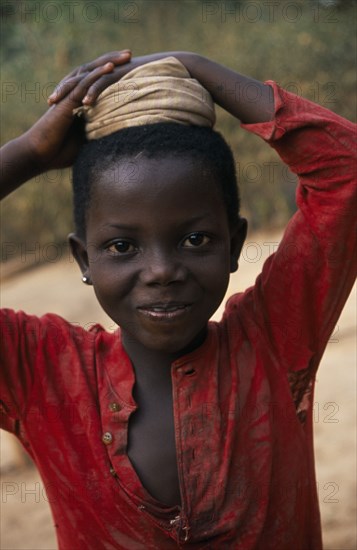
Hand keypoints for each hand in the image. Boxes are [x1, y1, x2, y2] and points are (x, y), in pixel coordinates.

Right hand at [25, 50, 131, 170]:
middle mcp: (74, 94)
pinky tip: (110, 67)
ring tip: (126, 55)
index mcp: (79, 102)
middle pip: (95, 72)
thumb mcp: (87, 142)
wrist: (40, 154)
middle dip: (114, 62)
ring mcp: (70, 96)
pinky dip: (97, 75)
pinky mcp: (67, 101)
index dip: (113, 74)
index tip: (131, 68)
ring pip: (91, 73)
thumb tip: (118, 139)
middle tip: (131, 54)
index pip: (98, 83)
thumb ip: (100, 135)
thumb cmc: (60, 152)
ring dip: (109, 62)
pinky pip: (83, 84)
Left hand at [48, 52, 184, 106]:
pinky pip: (104, 81)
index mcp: (105, 76)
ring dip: (71, 91)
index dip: (67, 94)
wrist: (171, 73)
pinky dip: (94, 92)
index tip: (55, 109)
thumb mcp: (131, 99)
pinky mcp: (121, 72)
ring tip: (60, 104)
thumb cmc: (154, 89)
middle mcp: (105, 71)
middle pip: (77, 79)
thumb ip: (119, 106)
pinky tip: (85, 103)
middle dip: (63, 91)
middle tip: (50, 104)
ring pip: (86, 78)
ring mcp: (112, 70)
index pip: (80, 84)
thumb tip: (112, 124)